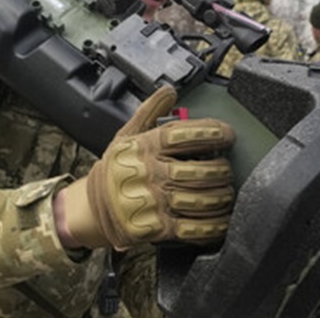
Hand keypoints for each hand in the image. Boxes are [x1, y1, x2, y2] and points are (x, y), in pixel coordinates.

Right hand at [56, 85, 234, 249]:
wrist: (91, 207)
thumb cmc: (115, 169)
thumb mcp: (125, 135)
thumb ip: (149, 112)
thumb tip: (169, 91)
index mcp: (144, 148)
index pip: (183, 135)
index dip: (210, 132)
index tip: (227, 134)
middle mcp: (150, 174)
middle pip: (199, 170)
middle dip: (222, 170)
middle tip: (227, 168)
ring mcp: (154, 202)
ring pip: (201, 199)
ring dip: (222, 196)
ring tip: (227, 192)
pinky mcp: (157, 228)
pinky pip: (194, 228)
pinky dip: (214, 226)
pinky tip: (222, 219)